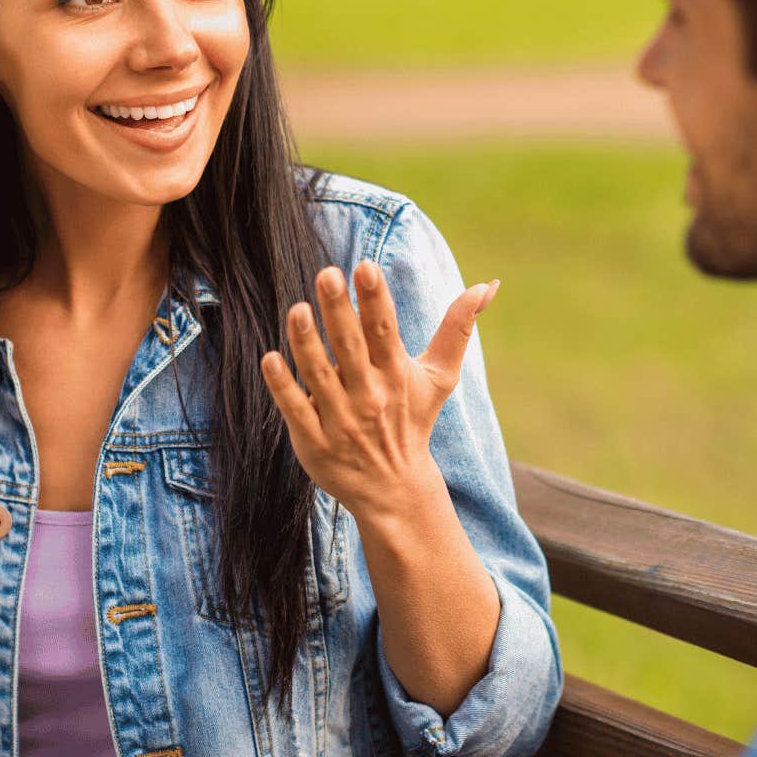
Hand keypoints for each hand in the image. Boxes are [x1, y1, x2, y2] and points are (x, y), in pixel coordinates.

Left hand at [260, 261, 497, 523]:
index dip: (375, 299)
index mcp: (395, 375)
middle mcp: (369, 395)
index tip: (365, 267)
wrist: (394, 489)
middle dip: (339, 311)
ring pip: (319, 375)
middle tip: (326, 273)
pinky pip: (295, 409)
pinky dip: (282, 386)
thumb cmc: (413, 421)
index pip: (385, 331)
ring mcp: (340, 420)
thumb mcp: (440, 377)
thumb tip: (487, 284)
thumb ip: (458, 328)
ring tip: (297, 309)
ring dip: (306, 342)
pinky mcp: (314, 441)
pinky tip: (269, 358)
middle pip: (351, 347)